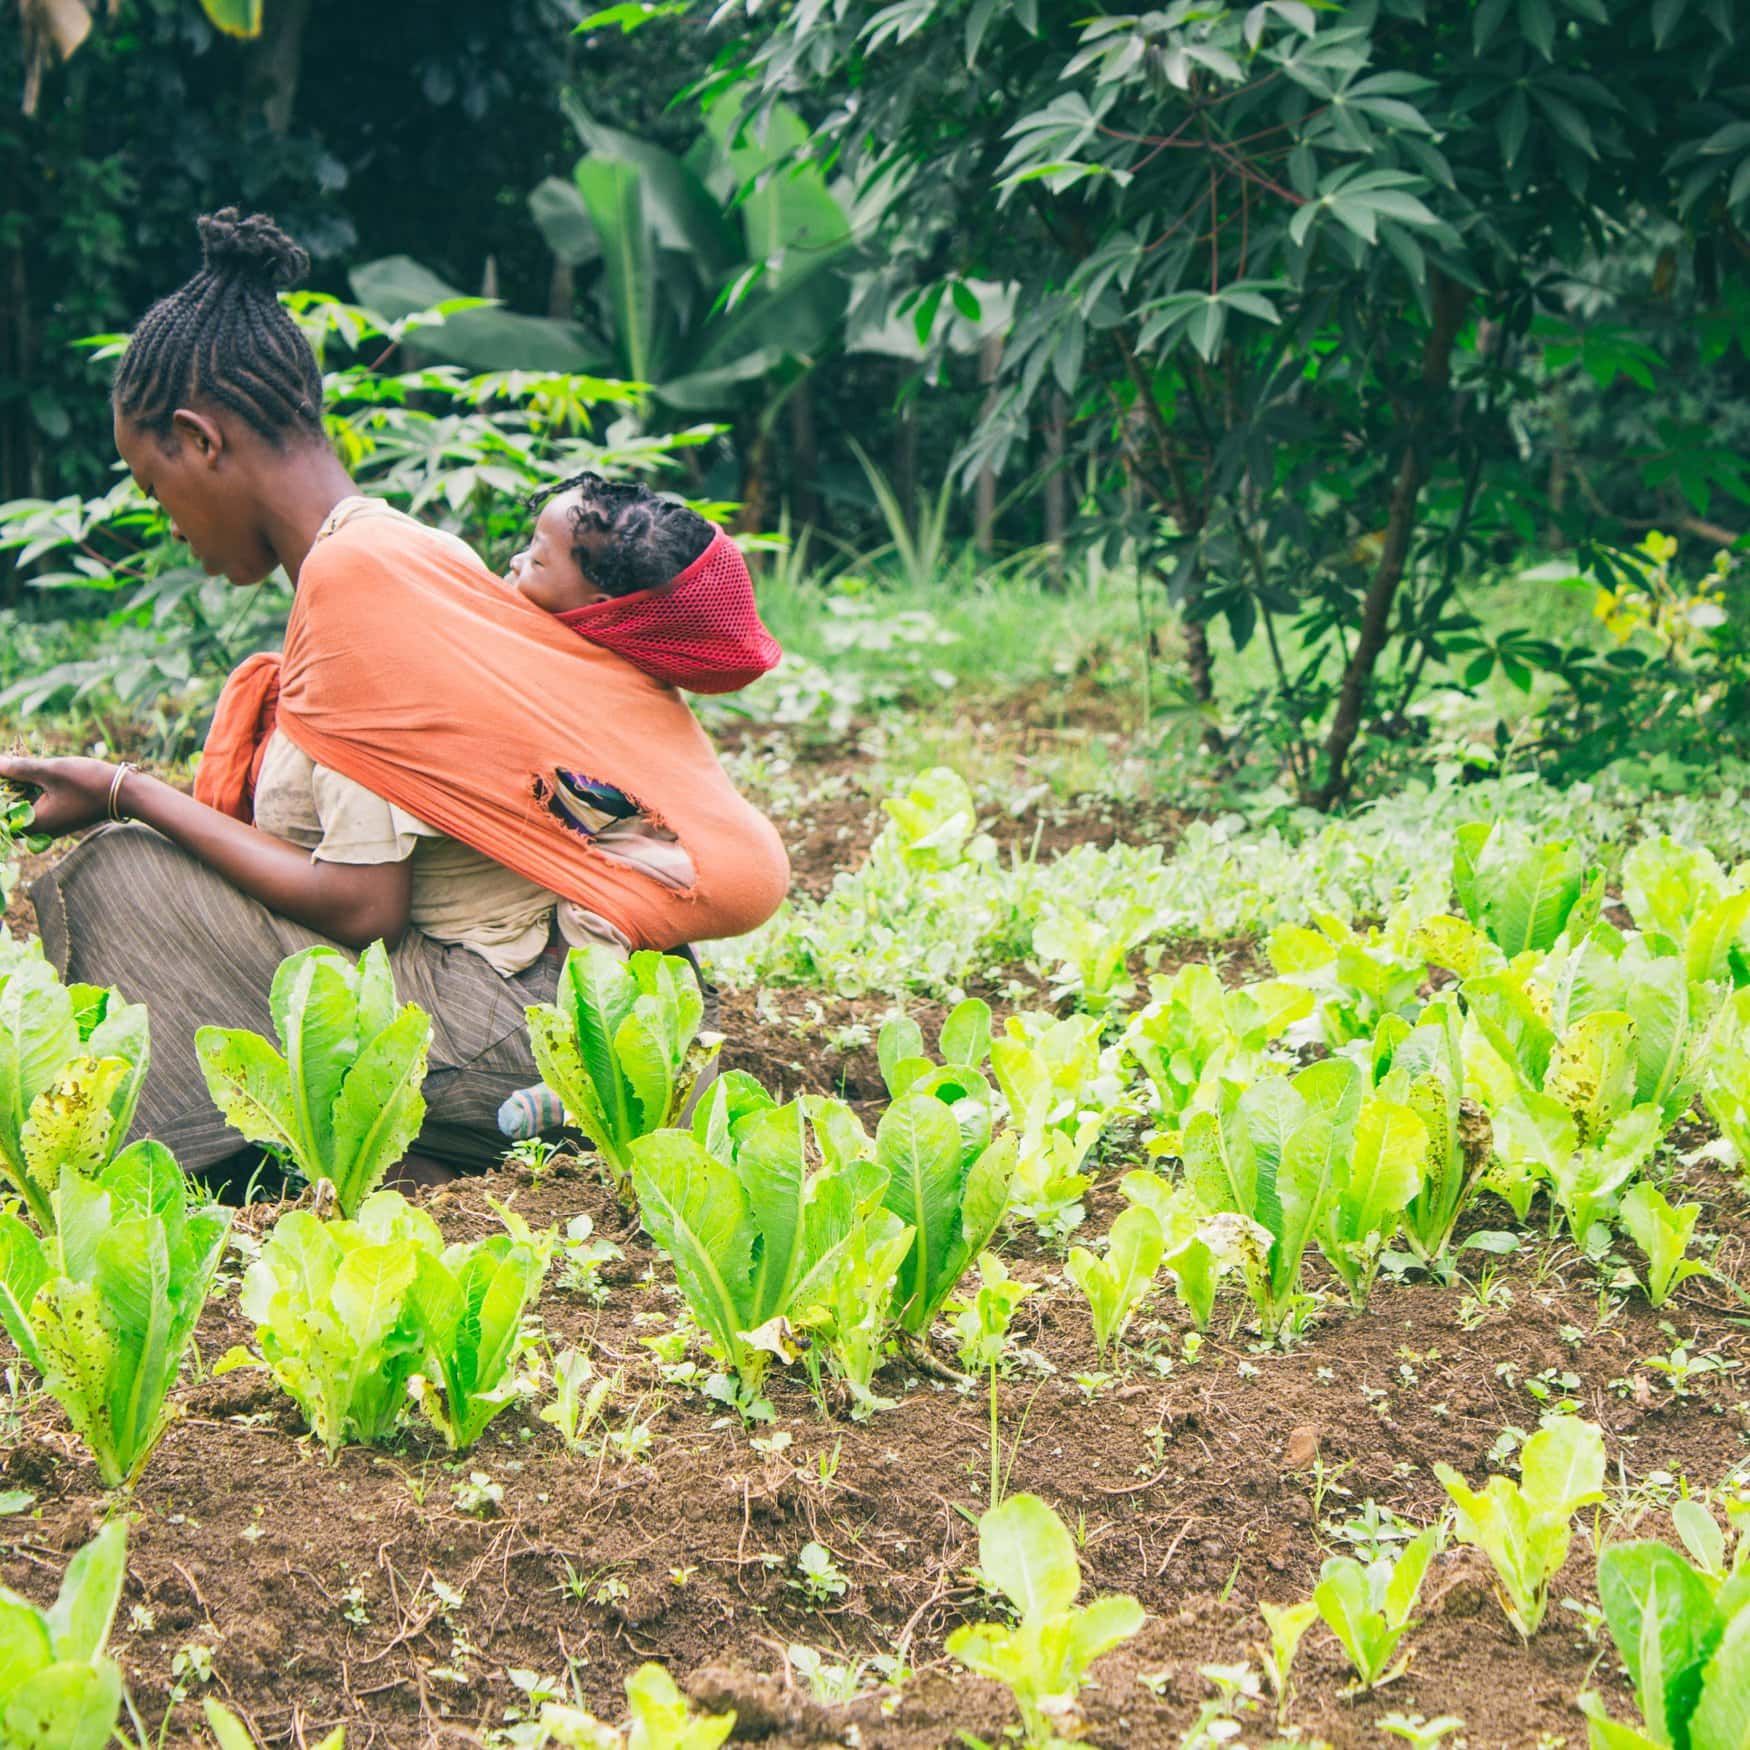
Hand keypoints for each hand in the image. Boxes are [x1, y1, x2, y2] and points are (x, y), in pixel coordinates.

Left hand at [0, 755, 124, 838]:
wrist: (126, 793)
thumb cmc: (88, 783)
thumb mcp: (51, 770)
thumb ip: (18, 768)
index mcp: (34, 823)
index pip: (2, 814)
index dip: (1, 793)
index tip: (6, 775)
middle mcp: (41, 829)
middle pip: (10, 811)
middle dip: (8, 789)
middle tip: (11, 766)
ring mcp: (52, 824)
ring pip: (23, 807)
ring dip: (19, 788)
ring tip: (20, 767)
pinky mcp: (61, 817)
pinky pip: (37, 806)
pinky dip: (33, 792)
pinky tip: (37, 776)